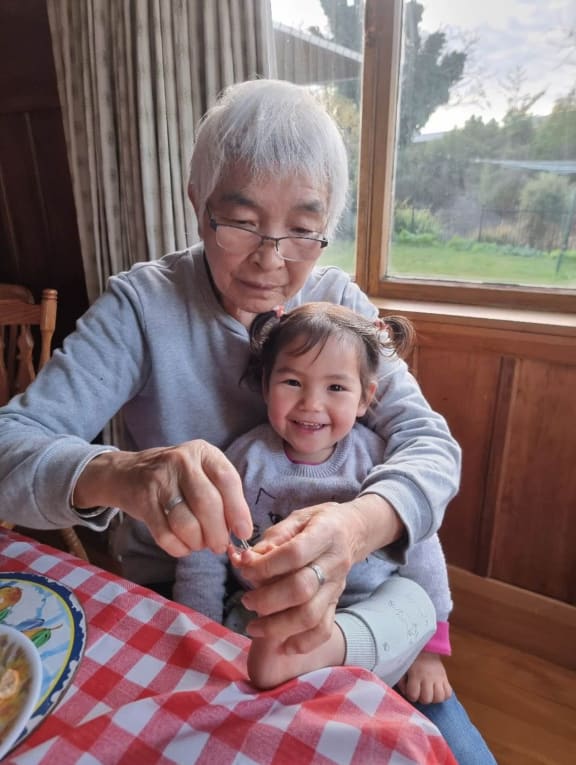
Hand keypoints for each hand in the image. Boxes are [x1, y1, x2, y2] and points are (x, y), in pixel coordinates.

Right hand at [73, 440, 252, 556]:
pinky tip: (183, 547)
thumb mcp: (200, 471)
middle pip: (207, 503)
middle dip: (217, 532)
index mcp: (203, 452)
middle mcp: (182, 461)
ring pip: (186, 522)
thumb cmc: (175, 476)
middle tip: (219, 545)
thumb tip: (240, 529)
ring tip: (200, 544)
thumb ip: (221, 493)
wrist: (126, 473)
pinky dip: (178, 548)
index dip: (238, 509)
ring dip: (197, 542)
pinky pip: (165, 534)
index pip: (227, 479)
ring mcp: (160, 480)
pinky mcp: (143, 501)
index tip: (244, 532)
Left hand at [236, 495, 402, 653]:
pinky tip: (282, 646)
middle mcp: (334, 562)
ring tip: (254, 626)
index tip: (245, 569)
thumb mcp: (295, 519)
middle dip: (267, 599)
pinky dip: (303, 643)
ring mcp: (337, 586)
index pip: (294, 554)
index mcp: (324, 534)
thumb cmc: (317, 522)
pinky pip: (323, 630)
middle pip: (301, 589)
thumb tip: (244, 559)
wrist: (352, 530)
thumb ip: (271, 539)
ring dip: (278, 626)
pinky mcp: (336, 603)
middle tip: (246, 600)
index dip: (266, 565)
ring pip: (310, 615)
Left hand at [396, 651, 452, 703]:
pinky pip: (448, 693)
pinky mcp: (445, 678)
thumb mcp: (402, 668)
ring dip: (433, 699)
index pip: (413, 695)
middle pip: (427, 699)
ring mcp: (438, 678)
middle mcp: (428, 677)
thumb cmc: (412, 659)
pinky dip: (443, 695)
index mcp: (415, 674)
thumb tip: (406, 694)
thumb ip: (402, 682)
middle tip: (420, 692)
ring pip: (439, 698)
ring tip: (429, 693)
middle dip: (422, 699)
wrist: (426, 647)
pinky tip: (437, 691)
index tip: (410, 690)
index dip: (410, 696)